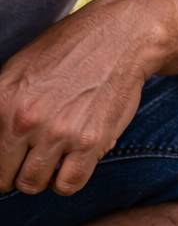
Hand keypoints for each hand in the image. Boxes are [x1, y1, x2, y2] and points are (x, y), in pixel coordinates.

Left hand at [0, 0, 163, 195]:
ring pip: (34, 185)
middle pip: (6, 178)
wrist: (118, 40)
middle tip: (31, 162)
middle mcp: (24, 121)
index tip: (12, 161)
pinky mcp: (90, 143)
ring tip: (53, 161)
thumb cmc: (68, 53)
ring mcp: (58, 134)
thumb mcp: (17, 71)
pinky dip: (67, 182)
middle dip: (16, 174)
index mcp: (0, 102)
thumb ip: (1, 106)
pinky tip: (72, 163)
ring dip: (42, 178)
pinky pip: (68, 185)